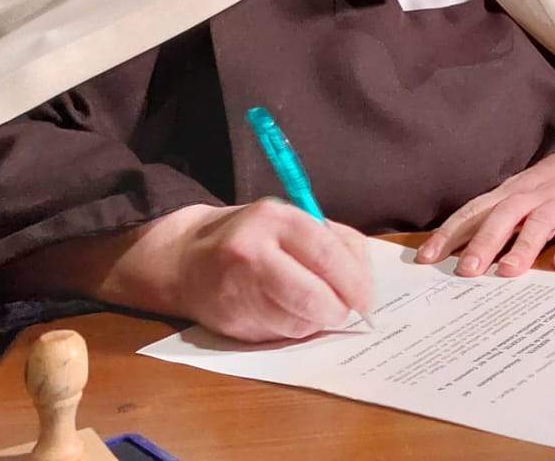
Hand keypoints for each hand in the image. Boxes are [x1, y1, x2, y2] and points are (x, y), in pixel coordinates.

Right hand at [158, 201, 372, 343]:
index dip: (355, 281)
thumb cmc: (253, 237)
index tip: (368, 298)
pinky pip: (280, 336)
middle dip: (339, 310)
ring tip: (315, 307)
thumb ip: (332, 241)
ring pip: (298, 323)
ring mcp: (238, 290)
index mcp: (275, 218)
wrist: (185, 260)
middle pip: (312, 296)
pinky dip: (294, 330)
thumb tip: (365, 282)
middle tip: (348, 311)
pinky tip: (288, 313)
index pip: (326, 253)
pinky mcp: (231, 323)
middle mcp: (253, 252)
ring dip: (317, 322)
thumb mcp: (289, 220)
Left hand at [418, 141, 554, 277]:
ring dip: (523, 246)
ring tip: (508, 271)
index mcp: (511, 194)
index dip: (449, 233)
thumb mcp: (523, 196)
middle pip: (503, 216)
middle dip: (482, 242)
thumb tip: (455, 253)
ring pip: (539, 222)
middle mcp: (534, 195)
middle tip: (465, 271)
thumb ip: (495, 220)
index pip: (474, 212)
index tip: (426, 258)